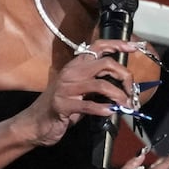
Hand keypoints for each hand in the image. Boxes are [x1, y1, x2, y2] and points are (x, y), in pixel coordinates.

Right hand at [14, 46, 132, 147]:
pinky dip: (103, 109)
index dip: (117, 44)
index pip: (98, 46)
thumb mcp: (80, 91)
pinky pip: (88, 105)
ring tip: (125, 106)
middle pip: (106, 64)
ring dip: (118, 96)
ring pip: (101, 85)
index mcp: (76, 66)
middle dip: (124, 76)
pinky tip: (110, 113)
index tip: (133, 47)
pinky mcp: (63, 105)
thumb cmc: (61, 107)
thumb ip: (97, 85)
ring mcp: (66, 88)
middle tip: (132, 92)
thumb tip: (123, 86)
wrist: (35, 123)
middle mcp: (71, 72)